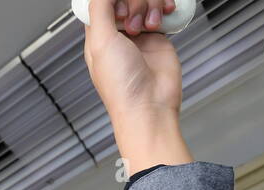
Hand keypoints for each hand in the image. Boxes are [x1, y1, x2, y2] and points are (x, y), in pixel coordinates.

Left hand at [83, 0, 192, 174]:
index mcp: (98, 35)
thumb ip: (100, 10)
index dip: (112, 1)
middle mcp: (118, 34)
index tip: (118, 9)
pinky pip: (162, 11)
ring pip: (145, 1)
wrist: (150, 105)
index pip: (102, 3)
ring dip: (150, 6)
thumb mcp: (100, 42)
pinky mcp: (159, 37)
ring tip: (149, 26)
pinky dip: (164, 7)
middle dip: (133, 4)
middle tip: (133, 25)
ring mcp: (140, 34)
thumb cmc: (121, 85)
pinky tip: (164, 15)